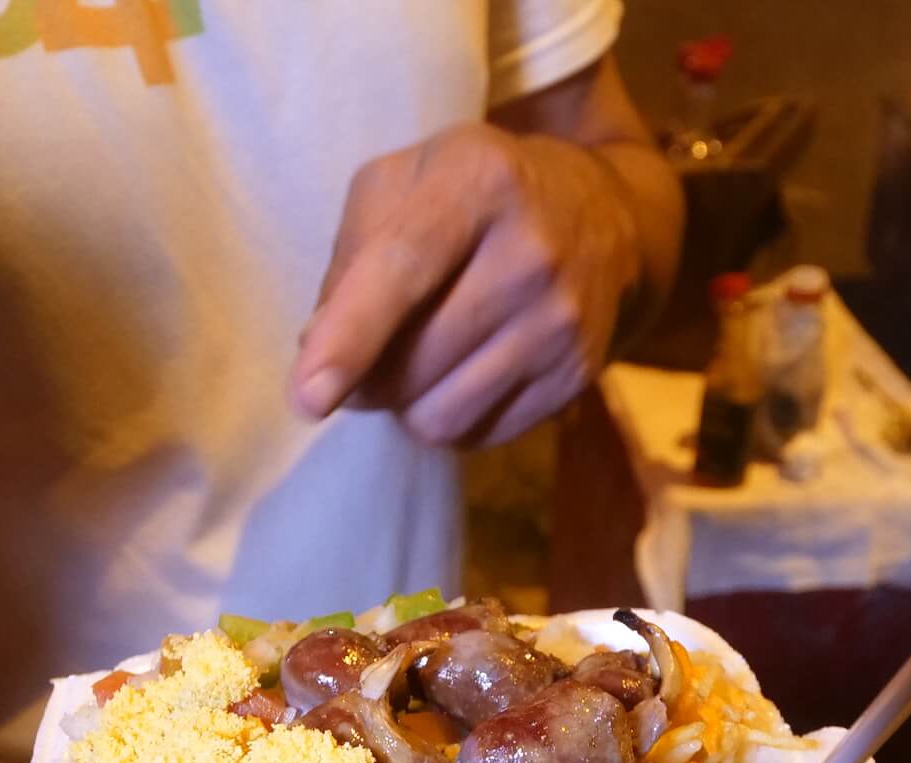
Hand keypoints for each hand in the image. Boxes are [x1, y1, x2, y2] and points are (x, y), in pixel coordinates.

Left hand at [289, 123, 644, 447]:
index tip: (307, 398)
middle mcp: (532, 252)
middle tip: (364, 357)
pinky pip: (479, 435)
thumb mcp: (407, 179)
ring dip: (406, 406)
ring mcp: (562, 320)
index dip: (350, 337)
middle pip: (414, 362)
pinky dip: (450, 418)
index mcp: (480, 181)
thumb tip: (317, 351)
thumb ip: (352, 253)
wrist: (603, 214)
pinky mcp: (578, 374)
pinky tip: (460, 374)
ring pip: (442, 415)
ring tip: (415, 363)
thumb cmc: (476, 192)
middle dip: (366, 379)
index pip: (403, 269)